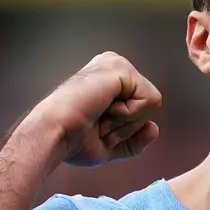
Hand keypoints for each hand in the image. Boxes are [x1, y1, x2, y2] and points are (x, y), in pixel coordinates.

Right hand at [29, 52, 162, 167]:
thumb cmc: (73, 141)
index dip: (125, 129)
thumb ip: (134, 139)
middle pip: (150, 105)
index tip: (97, 127)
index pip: (143, 109)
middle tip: (97, 122)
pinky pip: (149, 100)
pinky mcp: (120, 68)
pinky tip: (104, 109)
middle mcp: (114, 65)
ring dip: (126, 121)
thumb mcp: (110, 145)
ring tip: (98, 116)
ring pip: (151, 103)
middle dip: (127, 125)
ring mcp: (117, 63)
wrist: (55, 135)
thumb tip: (154, 128)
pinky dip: (129, 115)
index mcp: (110, 79)